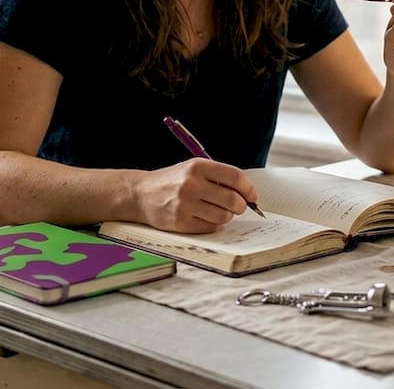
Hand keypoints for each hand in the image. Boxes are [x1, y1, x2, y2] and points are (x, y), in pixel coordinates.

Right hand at [135, 158, 258, 232]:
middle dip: (241, 206)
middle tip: (237, 206)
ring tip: (218, 210)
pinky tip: (204, 217)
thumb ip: (219, 177)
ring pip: (224, 216)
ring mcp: (185, 204)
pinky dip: (213, 224)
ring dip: (226, 216)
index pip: (235, 177)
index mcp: (198, 167)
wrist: (141, 194)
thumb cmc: (173, 181)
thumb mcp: (194, 169)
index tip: (252, 196)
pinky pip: (211, 227)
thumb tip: (249, 194)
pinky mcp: (181, 222)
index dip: (249, 189)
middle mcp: (192, 184)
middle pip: (233, 200)